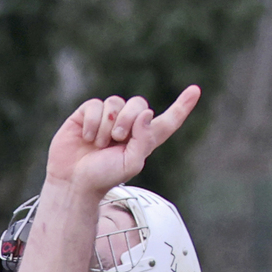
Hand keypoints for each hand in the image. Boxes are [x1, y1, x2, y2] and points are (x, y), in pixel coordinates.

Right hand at [45, 87, 200, 195]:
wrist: (75, 180)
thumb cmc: (104, 177)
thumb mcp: (130, 164)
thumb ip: (143, 139)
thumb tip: (147, 113)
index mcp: (145, 140)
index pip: (168, 121)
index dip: (182, 107)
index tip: (196, 90)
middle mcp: (129, 126)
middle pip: (139, 104)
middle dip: (128, 120)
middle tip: (117, 139)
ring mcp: (108, 117)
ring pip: (116, 103)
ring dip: (107, 126)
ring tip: (99, 144)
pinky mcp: (88, 113)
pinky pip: (96, 105)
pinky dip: (92, 122)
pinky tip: (86, 137)